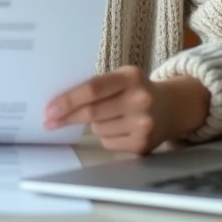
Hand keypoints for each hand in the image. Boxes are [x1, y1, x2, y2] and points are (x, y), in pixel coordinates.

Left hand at [44, 66, 209, 154]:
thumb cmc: (136, 90)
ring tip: (110, 115)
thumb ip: (96, 85)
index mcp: (131, 77)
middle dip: (67, 117)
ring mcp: (143, 124)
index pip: (92, 89)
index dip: (68, 100)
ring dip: (93, 124)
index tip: (50, 109)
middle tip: (50, 121)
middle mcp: (140, 100)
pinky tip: (119, 127)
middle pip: (92, 112)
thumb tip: (59, 103)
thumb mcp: (121, 77)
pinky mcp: (143, 145)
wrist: (172, 107)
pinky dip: (106, 135)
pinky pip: (108, 143)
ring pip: (98, 129)